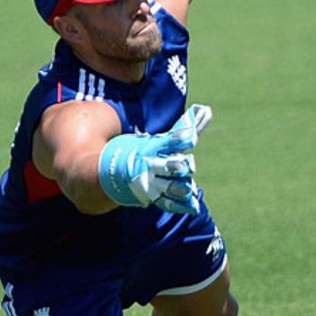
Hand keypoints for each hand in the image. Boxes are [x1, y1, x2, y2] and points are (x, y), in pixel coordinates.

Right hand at [97, 104, 211, 213]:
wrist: (109, 173)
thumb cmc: (139, 150)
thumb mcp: (159, 138)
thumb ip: (185, 127)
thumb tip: (207, 109)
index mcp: (152, 147)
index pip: (169, 141)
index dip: (180, 139)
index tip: (191, 136)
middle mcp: (152, 165)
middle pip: (169, 166)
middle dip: (177, 165)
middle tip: (188, 164)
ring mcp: (152, 183)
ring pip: (169, 186)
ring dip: (179, 187)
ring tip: (190, 189)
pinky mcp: (153, 197)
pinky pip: (168, 202)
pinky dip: (181, 204)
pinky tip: (194, 205)